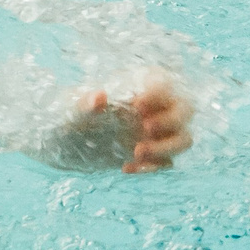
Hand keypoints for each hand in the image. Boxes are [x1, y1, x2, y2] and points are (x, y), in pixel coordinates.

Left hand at [72, 83, 193, 173]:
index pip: (164, 82)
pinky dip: (151, 167)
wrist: (64, 141)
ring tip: (136, 152)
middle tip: (145, 128)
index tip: (137, 105)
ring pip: (184, 138)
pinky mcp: (153, 155)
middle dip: (171, 120)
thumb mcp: (71, 110)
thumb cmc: (69, 114)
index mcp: (139, 84)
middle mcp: (155, 106)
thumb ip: (85, 104)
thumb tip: (98, 96)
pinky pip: (167, 162)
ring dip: (166, 147)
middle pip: (186, 109)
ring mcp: (158, 132)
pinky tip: (124, 167)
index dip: (158, 93)